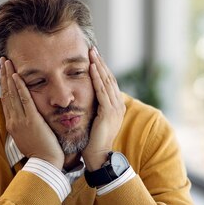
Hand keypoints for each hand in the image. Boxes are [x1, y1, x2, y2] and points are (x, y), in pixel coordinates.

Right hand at [0, 57, 63, 168]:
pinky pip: (25, 100)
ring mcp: (21, 120)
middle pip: (6, 93)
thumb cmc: (41, 154)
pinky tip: (17, 76)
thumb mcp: (29, 138)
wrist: (45, 164)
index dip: (4, 85)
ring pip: (13, 94)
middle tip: (2, 60)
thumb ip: (27, 127)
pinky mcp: (32, 120)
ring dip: (9, 76)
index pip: (7, 100)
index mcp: (12, 125)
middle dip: (4, 75)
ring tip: (7, 62)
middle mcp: (13, 121)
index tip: (3, 72)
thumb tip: (28, 120)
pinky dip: (20, 87)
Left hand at [82, 47, 125, 170]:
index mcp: (116, 107)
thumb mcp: (94, 120)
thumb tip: (85, 98)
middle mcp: (118, 105)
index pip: (109, 83)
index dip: (102, 69)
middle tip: (93, 49)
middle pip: (109, 79)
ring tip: (92, 53)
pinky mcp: (108, 112)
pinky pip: (102, 91)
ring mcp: (115, 108)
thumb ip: (94, 108)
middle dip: (101, 63)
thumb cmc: (93, 141)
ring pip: (107, 82)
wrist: (98, 156)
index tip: (94, 57)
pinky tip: (92, 67)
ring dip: (99, 66)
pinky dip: (97, 78)